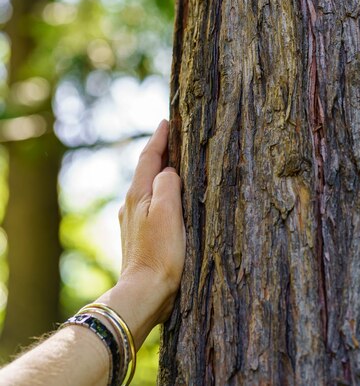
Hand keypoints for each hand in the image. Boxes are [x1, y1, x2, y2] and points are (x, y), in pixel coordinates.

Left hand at [97, 119, 185, 345]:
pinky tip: (167, 199)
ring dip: (159, 173)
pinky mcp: (138, 236)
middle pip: (146, 170)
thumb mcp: (168, 212)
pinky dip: (159, 192)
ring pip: (147, 187)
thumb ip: (167, 184)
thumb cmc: (161, 254)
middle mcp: (130, 205)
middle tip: (173, 137)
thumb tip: (168, 172)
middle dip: (159, 152)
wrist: (143, 293)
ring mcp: (131, 221)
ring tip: (174, 164)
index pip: (149, 157)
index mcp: (138, 195)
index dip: (159, 138)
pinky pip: (149, 204)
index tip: (166, 121)